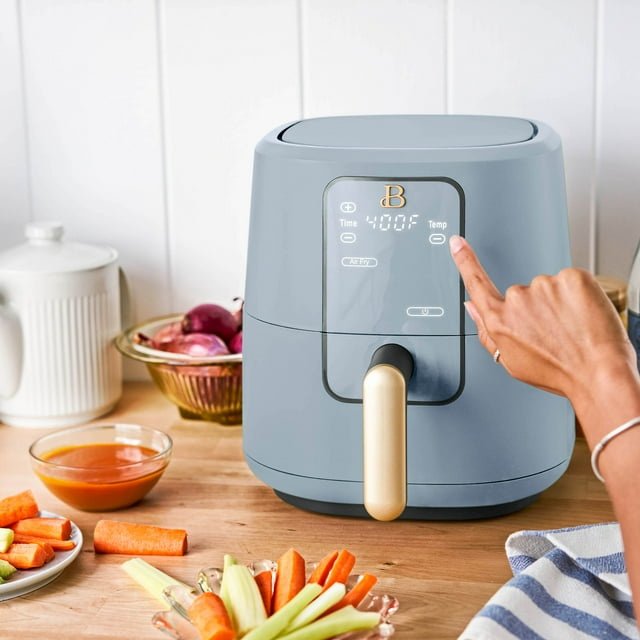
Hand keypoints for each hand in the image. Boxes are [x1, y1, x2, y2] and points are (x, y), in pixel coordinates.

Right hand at [448, 235, 636, 406]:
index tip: (458, 242)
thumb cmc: (559, 373)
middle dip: (537, 308)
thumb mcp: (511, 362)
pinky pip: (571, 281)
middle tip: (555, 333)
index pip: (476, 282)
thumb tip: (472, 306)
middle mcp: (517, 298)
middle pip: (522, 293)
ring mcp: (545, 285)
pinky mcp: (572, 277)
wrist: (599, 374)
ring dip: (560, 303)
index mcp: (499, 320)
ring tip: (573, 329)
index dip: (465, 260)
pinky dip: (579, 296)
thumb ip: (486, 331)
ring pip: (549, 288)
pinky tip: (583, 317)